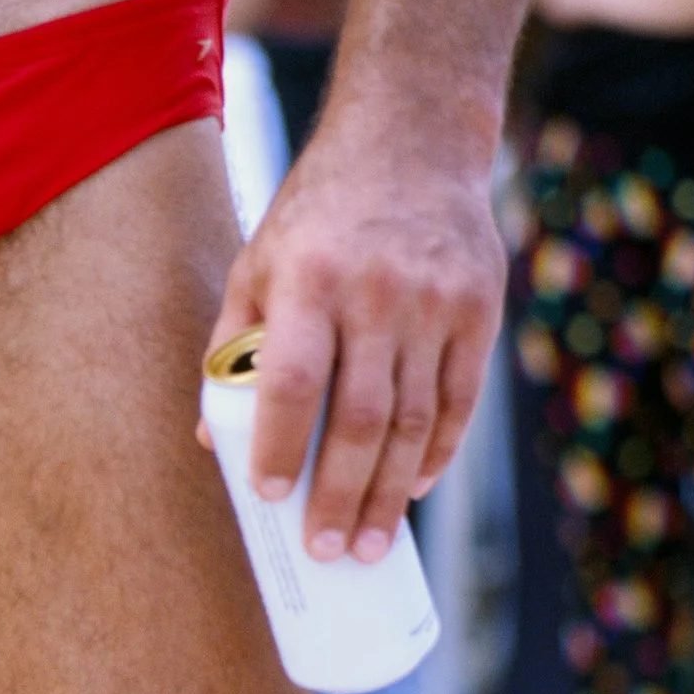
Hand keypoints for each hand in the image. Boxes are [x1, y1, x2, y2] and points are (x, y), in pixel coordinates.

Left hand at [206, 137, 503, 563]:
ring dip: (391, 492)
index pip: (294, 381)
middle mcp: (377, 293)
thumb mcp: (258, 264)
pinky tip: (412, 490)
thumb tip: (213, 439)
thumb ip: (232, 348)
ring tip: (368, 545)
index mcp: (308, 280)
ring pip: (416, 419)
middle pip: (362, 417)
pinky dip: (437, 454)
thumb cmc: (316, 216)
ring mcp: (437, 302)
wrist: (413, 141)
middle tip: (326, 552)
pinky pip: (460, 400)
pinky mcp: (480, 308)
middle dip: (342, 494)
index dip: (283, 445)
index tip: (271, 497)